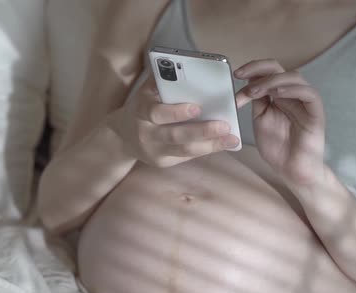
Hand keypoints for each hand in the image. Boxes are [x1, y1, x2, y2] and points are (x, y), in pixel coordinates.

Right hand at [107, 76, 239, 167]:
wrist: (122, 136)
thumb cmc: (143, 106)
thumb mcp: (146, 92)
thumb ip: (162, 81)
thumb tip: (186, 66)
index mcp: (141, 111)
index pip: (156, 113)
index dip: (176, 112)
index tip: (198, 107)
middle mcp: (146, 134)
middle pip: (175, 135)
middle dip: (202, 131)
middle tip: (225, 125)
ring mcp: (154, 151)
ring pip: (185, 150)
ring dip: (211, 144)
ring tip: (232, 138)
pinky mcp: (163, 162)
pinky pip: (187, 156)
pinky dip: (207, 149)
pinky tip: (223, 144)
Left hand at [235, 59, 325, 184]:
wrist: (290, 168)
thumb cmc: (276, 145)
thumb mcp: (259, 118)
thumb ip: (256, 100)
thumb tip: (245, 82)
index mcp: (278, 94)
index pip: (268, 71)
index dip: (252, 68)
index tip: (235, 74)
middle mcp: (292, 94)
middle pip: (279, 68)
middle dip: (258, 69)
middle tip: (240, 76)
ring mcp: (305, 102)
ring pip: (293, 77)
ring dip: (271, 81)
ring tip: (254, 92)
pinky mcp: (315, 113)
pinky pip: (309, 94)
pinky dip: (292, 90)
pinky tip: (276, 94)